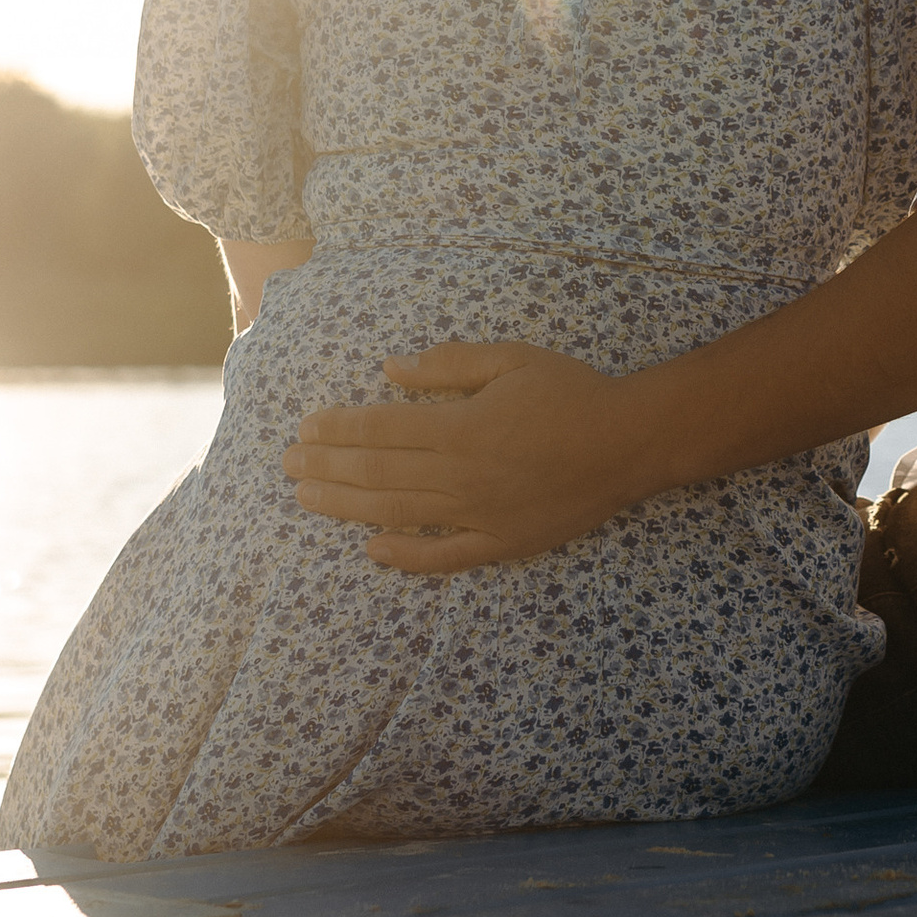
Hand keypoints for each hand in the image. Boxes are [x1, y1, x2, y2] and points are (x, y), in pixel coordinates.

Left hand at [282, 341, 660, 572]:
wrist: (630, 443)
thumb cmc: (572, 393)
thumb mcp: (511, 360)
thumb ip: (450, 365)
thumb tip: (392, 369)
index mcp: (462, 426)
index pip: (382, 429)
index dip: (339, 429)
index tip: (306, 427)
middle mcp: (462, 475)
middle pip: (379, 472)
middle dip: (327, 467)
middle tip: (286, 464)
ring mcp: (479, 515)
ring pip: (398, 513)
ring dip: (346, 507)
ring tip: (306, 499)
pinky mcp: (501, 543)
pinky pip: (445, 557)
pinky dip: (405, 556)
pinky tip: (372, 550)